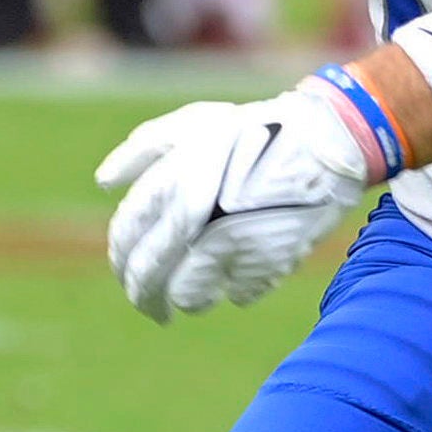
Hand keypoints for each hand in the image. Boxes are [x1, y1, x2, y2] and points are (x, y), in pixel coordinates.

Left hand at [96, 87, 372, 322]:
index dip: (121, 261)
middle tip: (150, 308)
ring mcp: (232, 243)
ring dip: (188, 299)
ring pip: (189, 296)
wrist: (326, 141)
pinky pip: (237, 294)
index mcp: (173, 181)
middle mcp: (196, 215)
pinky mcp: (267, 264)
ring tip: (196, 293)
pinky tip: (242, 271)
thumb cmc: (255, 129)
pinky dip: (235, 288)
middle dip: (144, 298)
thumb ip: (142, 150)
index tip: (126, 272)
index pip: (126, 235)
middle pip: (148, 276)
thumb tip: (105, 182)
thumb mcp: (195, 123)